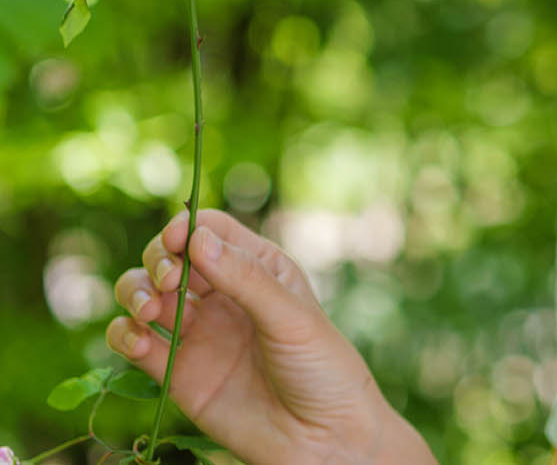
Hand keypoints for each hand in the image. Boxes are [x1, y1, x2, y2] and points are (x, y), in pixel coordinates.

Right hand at [107, 208, 433, 464]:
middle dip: (158, 260)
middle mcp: (224, 295)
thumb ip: (245, 280)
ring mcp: (199, 334)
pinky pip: (135, 344)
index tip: (177, 241)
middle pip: (170, 258)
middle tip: (170, 280)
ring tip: (149, 310)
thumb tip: (197, 239)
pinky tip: (137, 340)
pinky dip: (122, 335)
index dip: (187, 228)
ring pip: (146, 296)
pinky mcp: (178, 374)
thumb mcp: (292, 318)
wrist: (322, 439)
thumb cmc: (322, 369)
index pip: (211, 230)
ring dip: (133, 292)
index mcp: (259, 269)